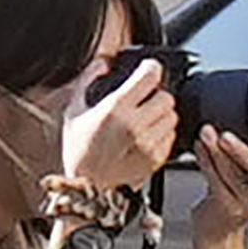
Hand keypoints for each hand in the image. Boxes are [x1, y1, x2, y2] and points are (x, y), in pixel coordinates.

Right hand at [57, 56, 177, 200]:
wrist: (86, 186)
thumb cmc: (78, 150)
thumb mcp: (75, 110)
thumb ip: (87, 80)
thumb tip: (102, 62)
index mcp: (115, 110)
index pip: (150, 77)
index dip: (151, 68)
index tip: (148, 69)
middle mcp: (136, 126)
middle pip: (167, 97)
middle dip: (156, 94)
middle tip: (144, 100)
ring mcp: (149, 144)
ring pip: (172, 117)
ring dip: (162, 114)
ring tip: (145, 119)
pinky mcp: (157, 158)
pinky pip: (172, 137)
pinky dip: (163, 133)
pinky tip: (146, 135)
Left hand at [187, 127, 247, 248]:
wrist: (214, 227)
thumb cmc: (229, 194)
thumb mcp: (246, 172)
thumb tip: (234, 125)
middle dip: (243, 153)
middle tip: (226, 136)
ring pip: (235, 175)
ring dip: (217, 152)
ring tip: (207, 135)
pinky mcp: (228, 208)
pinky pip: (217, 182)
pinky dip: (206, 162)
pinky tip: (200, 149)